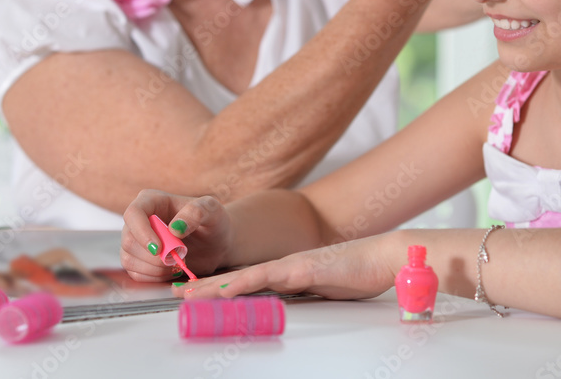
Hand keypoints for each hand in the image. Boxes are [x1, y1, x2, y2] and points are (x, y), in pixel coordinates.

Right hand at [121, 190, 233, 281]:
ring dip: (154, 268)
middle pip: (129, 240)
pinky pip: (135, 273)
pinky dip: (153, 277)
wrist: (216, 244)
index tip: (159, 248)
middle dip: (153, 256)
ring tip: (177, 263)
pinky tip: (171, 271)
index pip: (133, 214)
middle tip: (177, 257)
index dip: (141, 232)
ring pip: (129, 259)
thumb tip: (174, 228)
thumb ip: (196, 212)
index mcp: (152, 201)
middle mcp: (139, 220)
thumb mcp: (212, 210)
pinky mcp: (139, 260)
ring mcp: (137, 241)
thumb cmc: (213, 222)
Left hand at [172, 235, 397, 300]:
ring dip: (214, 286)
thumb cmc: (360, 273)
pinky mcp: (303, 269)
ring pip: (244, 276)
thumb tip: (289, 302)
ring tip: (187, 293)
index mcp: (289, 272)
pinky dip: (243, 284)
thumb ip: (304, 292)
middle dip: (206, 286)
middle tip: (176, 292)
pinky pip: (267, 278)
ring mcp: (292, 266)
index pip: (247, 281)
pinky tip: (225, 289)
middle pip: (237, 277)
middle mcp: (285, 266)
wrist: (384, 257)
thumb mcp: (324, 288)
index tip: (195, 293)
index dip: (219, 287)